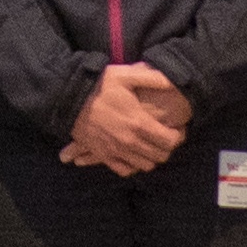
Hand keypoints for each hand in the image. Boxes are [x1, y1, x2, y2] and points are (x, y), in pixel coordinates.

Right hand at [59, 64, 186, 175]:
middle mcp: (130, 141)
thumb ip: (152, 78)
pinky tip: (134, 155)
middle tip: (166, 137)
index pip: (169, 141)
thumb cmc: (100, 86)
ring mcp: (116, 151)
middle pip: (160, 156)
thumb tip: (174, 81)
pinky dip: (133, 166)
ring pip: (145, 166)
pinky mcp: (104, 156)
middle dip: (167, 148)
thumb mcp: (126, 75)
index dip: (177, 136)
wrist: (69, 99)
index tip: (177, 128)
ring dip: (152, 157)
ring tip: (151, 145)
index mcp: (139, 122)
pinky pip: (125, 170)